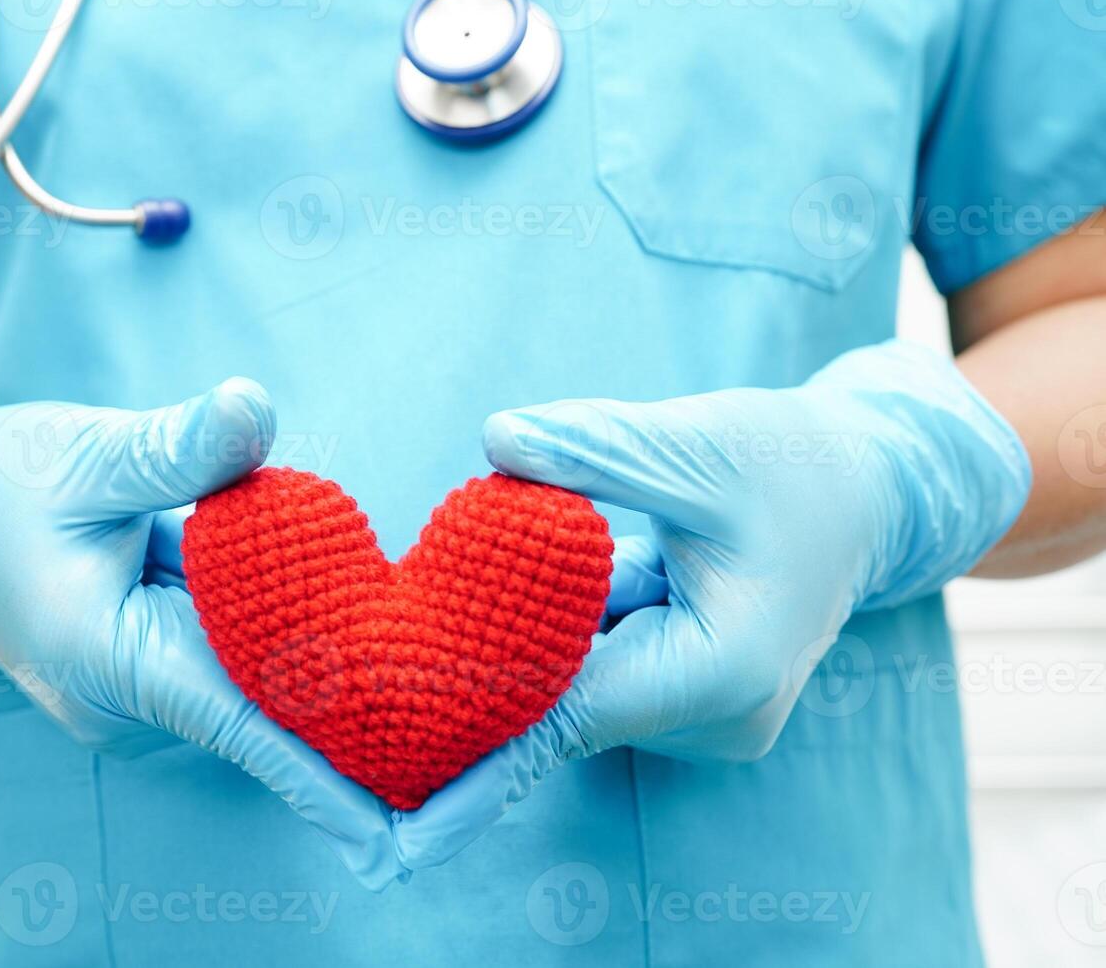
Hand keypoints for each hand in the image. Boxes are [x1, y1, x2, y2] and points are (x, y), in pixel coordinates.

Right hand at [0, 380, 404, 889]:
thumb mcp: (79, 452)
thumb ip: (169, 445)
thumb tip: (254, 412)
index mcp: (106, 653)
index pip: (234, 721)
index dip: (316, 773)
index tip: (390, 828)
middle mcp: (131, 694)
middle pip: (266, 723)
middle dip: (363, 743)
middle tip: (472, 765)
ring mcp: (146, 690)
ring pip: (262, 701)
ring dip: (346, 703)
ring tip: (452, 720)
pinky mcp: (162, 668)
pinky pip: (246, 673)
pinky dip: (307, 668)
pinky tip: (386, 668)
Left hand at [393, 340, 1030, 869]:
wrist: (868, 494)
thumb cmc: (793, 464)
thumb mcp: (695, 444)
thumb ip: (594, 449)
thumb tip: (495, 440)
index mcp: (723, 668)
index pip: (569, 719)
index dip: (478, 753)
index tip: (399, 827)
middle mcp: (715, 718)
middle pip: (562, 700)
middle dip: (500, 647)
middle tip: (450, 592)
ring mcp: (705, 720)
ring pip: (577, 680)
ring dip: (552, 621)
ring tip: (628, 546)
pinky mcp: (690, 703)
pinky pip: (600, 670)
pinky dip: (580, 625)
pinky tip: (629, 566)